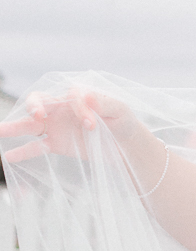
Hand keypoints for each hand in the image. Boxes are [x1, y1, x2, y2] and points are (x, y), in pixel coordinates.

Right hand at [0, 88, 133, 162]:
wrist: (127, 146)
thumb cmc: (124, 123)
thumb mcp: (120, 111)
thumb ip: (104, 103)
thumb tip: (86, 95)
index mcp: (78, 97)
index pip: (70, 96)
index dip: (79, 108)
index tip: (92, 125)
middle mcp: (63, 109)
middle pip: (40, 101)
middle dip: (35, 105)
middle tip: (38, 115)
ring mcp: (57, 126)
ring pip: (31, 124)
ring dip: (15, 126)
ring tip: (0, 130)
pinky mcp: (57, 144)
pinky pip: (36, 147)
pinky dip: (23, 152)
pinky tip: (9, 156)